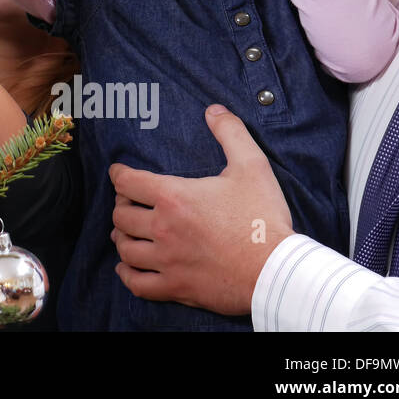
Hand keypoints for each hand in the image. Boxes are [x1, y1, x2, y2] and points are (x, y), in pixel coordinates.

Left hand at [108, 105, 292, 314]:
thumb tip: (214, 110)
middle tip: (130, 203)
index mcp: (174, 197)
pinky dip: (127, 274)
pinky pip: (137, 284)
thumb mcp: (252, 166)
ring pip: (125, 248)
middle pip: (121, 214)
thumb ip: (231, 133)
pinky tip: (126, 267)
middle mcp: (163, 228)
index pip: (127, 181)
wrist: (279, 270)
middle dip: (122, 206)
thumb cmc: (264, 219)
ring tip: (127, 232)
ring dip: (122, 237)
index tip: (118, 173)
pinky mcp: (176, 287)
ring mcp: (168, 260)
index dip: (119, 174)